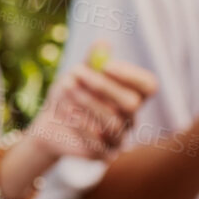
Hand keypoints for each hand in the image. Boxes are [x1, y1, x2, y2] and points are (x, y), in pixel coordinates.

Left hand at [27, 41, 158, 161]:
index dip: (130, 76)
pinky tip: (64, 110)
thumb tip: (103, 43)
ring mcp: (120, 138)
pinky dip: (79, 124)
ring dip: (85, 102)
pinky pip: (97, 142)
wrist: (50, 123)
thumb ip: (92, 60)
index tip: (105, 65)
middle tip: (76, 72)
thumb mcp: (78, 73)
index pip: (148, 86)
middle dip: (102, 87)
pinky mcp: (104, 155)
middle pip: (131, 103)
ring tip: (63, 88)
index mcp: (133, 94)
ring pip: (112, 122)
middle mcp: (131, 117)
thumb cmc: (70, 93)